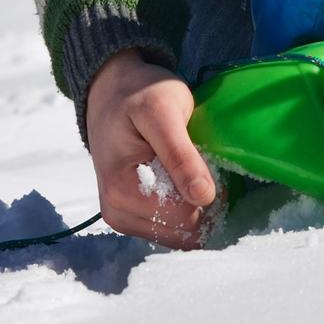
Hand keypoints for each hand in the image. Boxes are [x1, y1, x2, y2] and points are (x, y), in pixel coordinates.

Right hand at [85, 50, 217, 249]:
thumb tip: (203, 198)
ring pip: (180, 234)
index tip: (211, 160)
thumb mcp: (164, 113)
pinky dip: (185, 208)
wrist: (112, 90)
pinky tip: (184, 180)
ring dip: (196, 206)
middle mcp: (117, 213)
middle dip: (204, 202)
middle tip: (203, 162)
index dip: (210, 192)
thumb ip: (181, 156)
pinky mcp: (128, 217)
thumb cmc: (140, 95)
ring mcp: (122, 217)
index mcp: (122, 192)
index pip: (186, 217)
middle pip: (184, 230)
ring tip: (193, 169)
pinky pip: (170, 228)